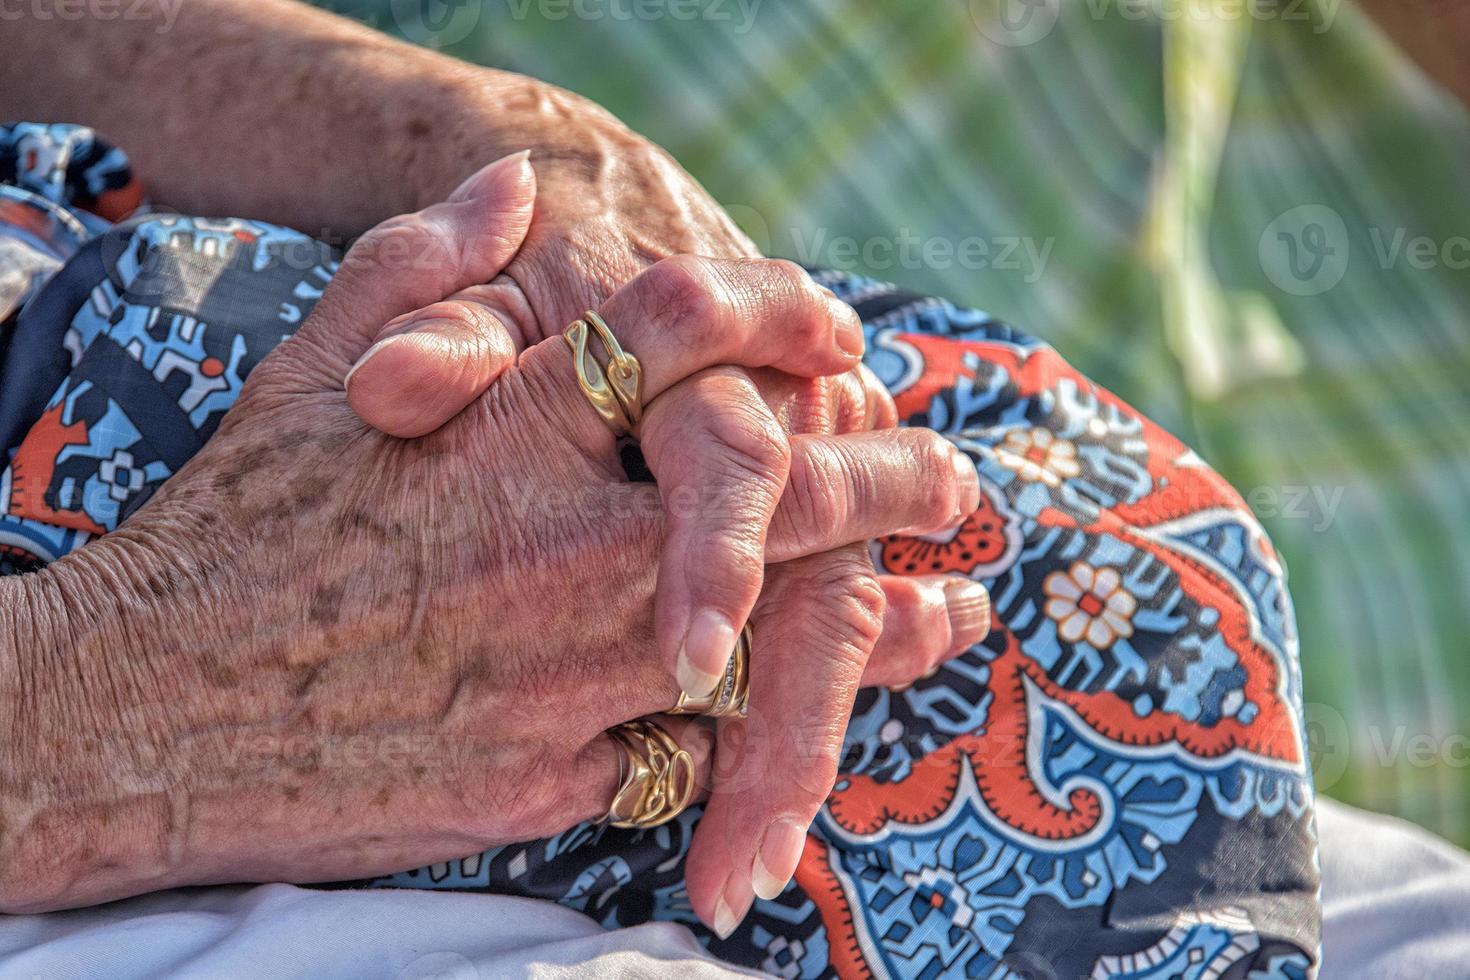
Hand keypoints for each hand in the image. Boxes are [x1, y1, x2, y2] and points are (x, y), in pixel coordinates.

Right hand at [0, 157, 983, 914]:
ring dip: (879, 627)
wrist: (146, 709)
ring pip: (771, 646)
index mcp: (516, 429)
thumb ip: (422, 269)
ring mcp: (567, 672)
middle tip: (952, 477)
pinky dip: (757, 731)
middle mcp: (563, 546)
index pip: (685, 340)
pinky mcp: (549, 778)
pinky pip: (687, 753)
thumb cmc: (228, 534)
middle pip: (776, 498)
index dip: (780, 322)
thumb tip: (512, 186)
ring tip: (955, 609)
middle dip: (885, 483)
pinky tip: (821, 717)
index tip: (838, 334)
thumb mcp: (308, 369)